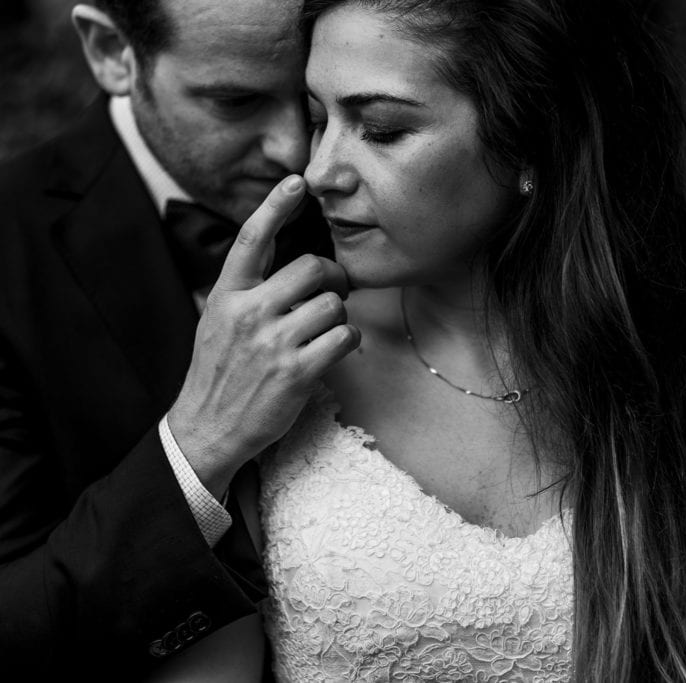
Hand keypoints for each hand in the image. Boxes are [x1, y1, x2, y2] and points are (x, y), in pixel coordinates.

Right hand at [168, 175, 358, 496]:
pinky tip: (335, 348)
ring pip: (334, 304)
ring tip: (326, 329)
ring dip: (340, 315)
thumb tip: (292, 268)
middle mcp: (249, 312)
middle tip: (334, 292)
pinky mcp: (297, 371)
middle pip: (313, 268)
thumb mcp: (217, 321)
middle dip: (334, 277)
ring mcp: (273, 342)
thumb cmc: (219, 372)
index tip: (296, 182)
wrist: (207, 429)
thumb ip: (248, 292)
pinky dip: (348, 340)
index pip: (251, 239)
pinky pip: (345, 337)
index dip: (275, 206)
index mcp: (227, 295)